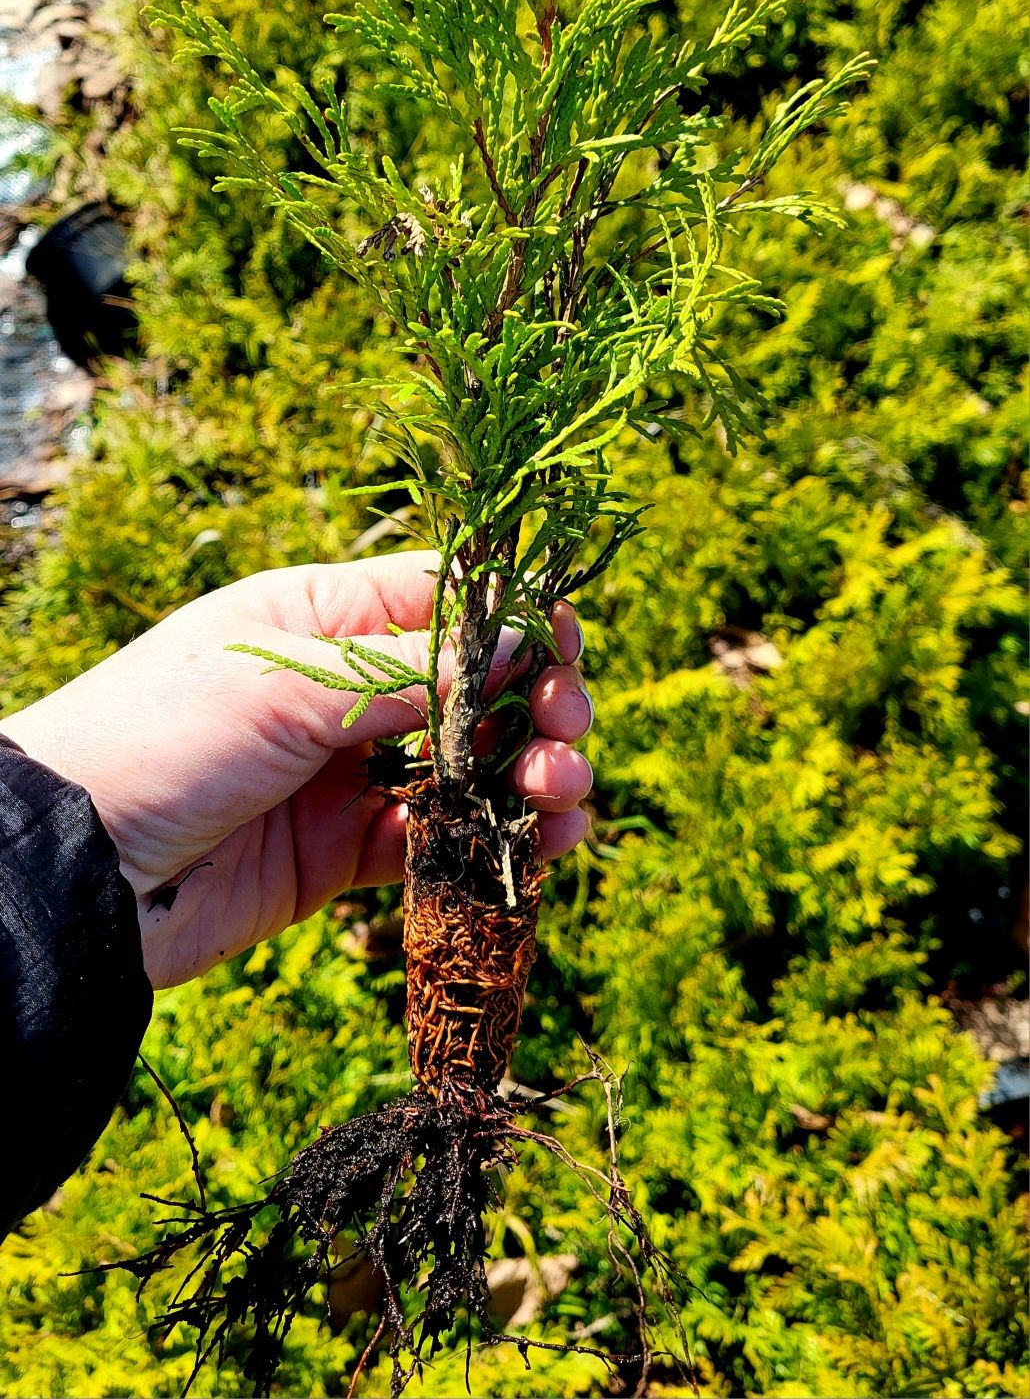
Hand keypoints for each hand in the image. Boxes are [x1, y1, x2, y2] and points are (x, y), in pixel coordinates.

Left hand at [0, 552, 592, 989]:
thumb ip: (408, 668)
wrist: (71, 869)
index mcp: (320, 617)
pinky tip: (534, 851)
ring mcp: (342, 772)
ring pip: (467, 765)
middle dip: (535, 705)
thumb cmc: (161, 738)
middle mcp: (340, 688)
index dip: (516, 619)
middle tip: (564, 737)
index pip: (444, 597)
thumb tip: (522, 643)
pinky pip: (436, 841)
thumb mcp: (286, 683)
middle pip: (472, 683)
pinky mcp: (340, 852)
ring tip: (563, 802)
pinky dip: (490, 843)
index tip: (564, 653)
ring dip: (528, 777)